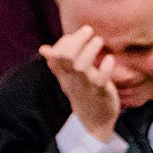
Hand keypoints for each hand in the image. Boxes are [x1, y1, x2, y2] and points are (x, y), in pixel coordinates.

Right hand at [39, 24, 121, 139]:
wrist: (93, 122)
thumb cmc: (82, 94)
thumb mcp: (67, 78)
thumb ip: (57, 62)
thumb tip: (43, 49)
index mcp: (64, 73)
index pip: (56, 54)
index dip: (64, 42)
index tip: (74, 37)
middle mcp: (73, 77)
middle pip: (67, 56)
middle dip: (77, 40)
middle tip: (88, 30)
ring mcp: (86, 84)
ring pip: (81, 65)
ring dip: (90, 49)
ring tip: (98, 41)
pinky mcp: (100, 91)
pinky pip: (101, 79)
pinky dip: (106, 67)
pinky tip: (110, 59)